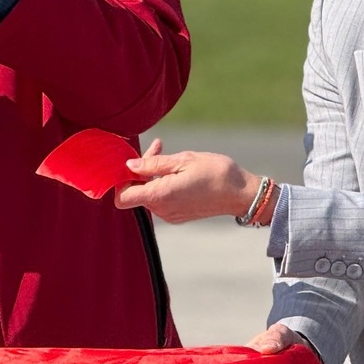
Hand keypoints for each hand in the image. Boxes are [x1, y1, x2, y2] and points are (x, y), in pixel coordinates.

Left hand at [114, 150, 263, 222]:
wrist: (241, 194)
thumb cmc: (216, 173)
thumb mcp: (184, 160)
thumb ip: (154, 163)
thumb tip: (130, 165)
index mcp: (161, 196)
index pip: (122, 198)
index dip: (121, 180)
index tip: (133, 163)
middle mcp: (162, 210)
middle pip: (135, 193)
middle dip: (140, 170)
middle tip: (158, 148)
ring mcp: (170, 215)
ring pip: (148, 195)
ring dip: (153, 175)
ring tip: (170, 155)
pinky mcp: (178, 215)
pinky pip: (160, 200)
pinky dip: (162, 184)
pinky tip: (176, 170)